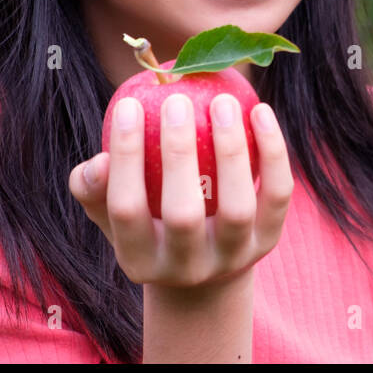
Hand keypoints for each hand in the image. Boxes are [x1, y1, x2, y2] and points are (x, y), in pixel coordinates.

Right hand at [69, 93, 293, 287]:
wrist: (204, 272)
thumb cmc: (149, 224)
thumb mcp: (113, 214)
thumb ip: (95, 188)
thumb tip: (98, 160)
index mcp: (140, 261)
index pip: (126, 208)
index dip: (125, 156)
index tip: (128, 105)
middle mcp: (187, 268)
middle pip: (183, 215)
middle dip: (178, 154)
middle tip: (177, 100)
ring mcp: (232, 257)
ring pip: (237, 207)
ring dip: (231, 150)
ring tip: (222, 101)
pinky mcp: (268, 241)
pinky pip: (276, 193)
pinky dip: (272, 152)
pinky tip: (259, 110)